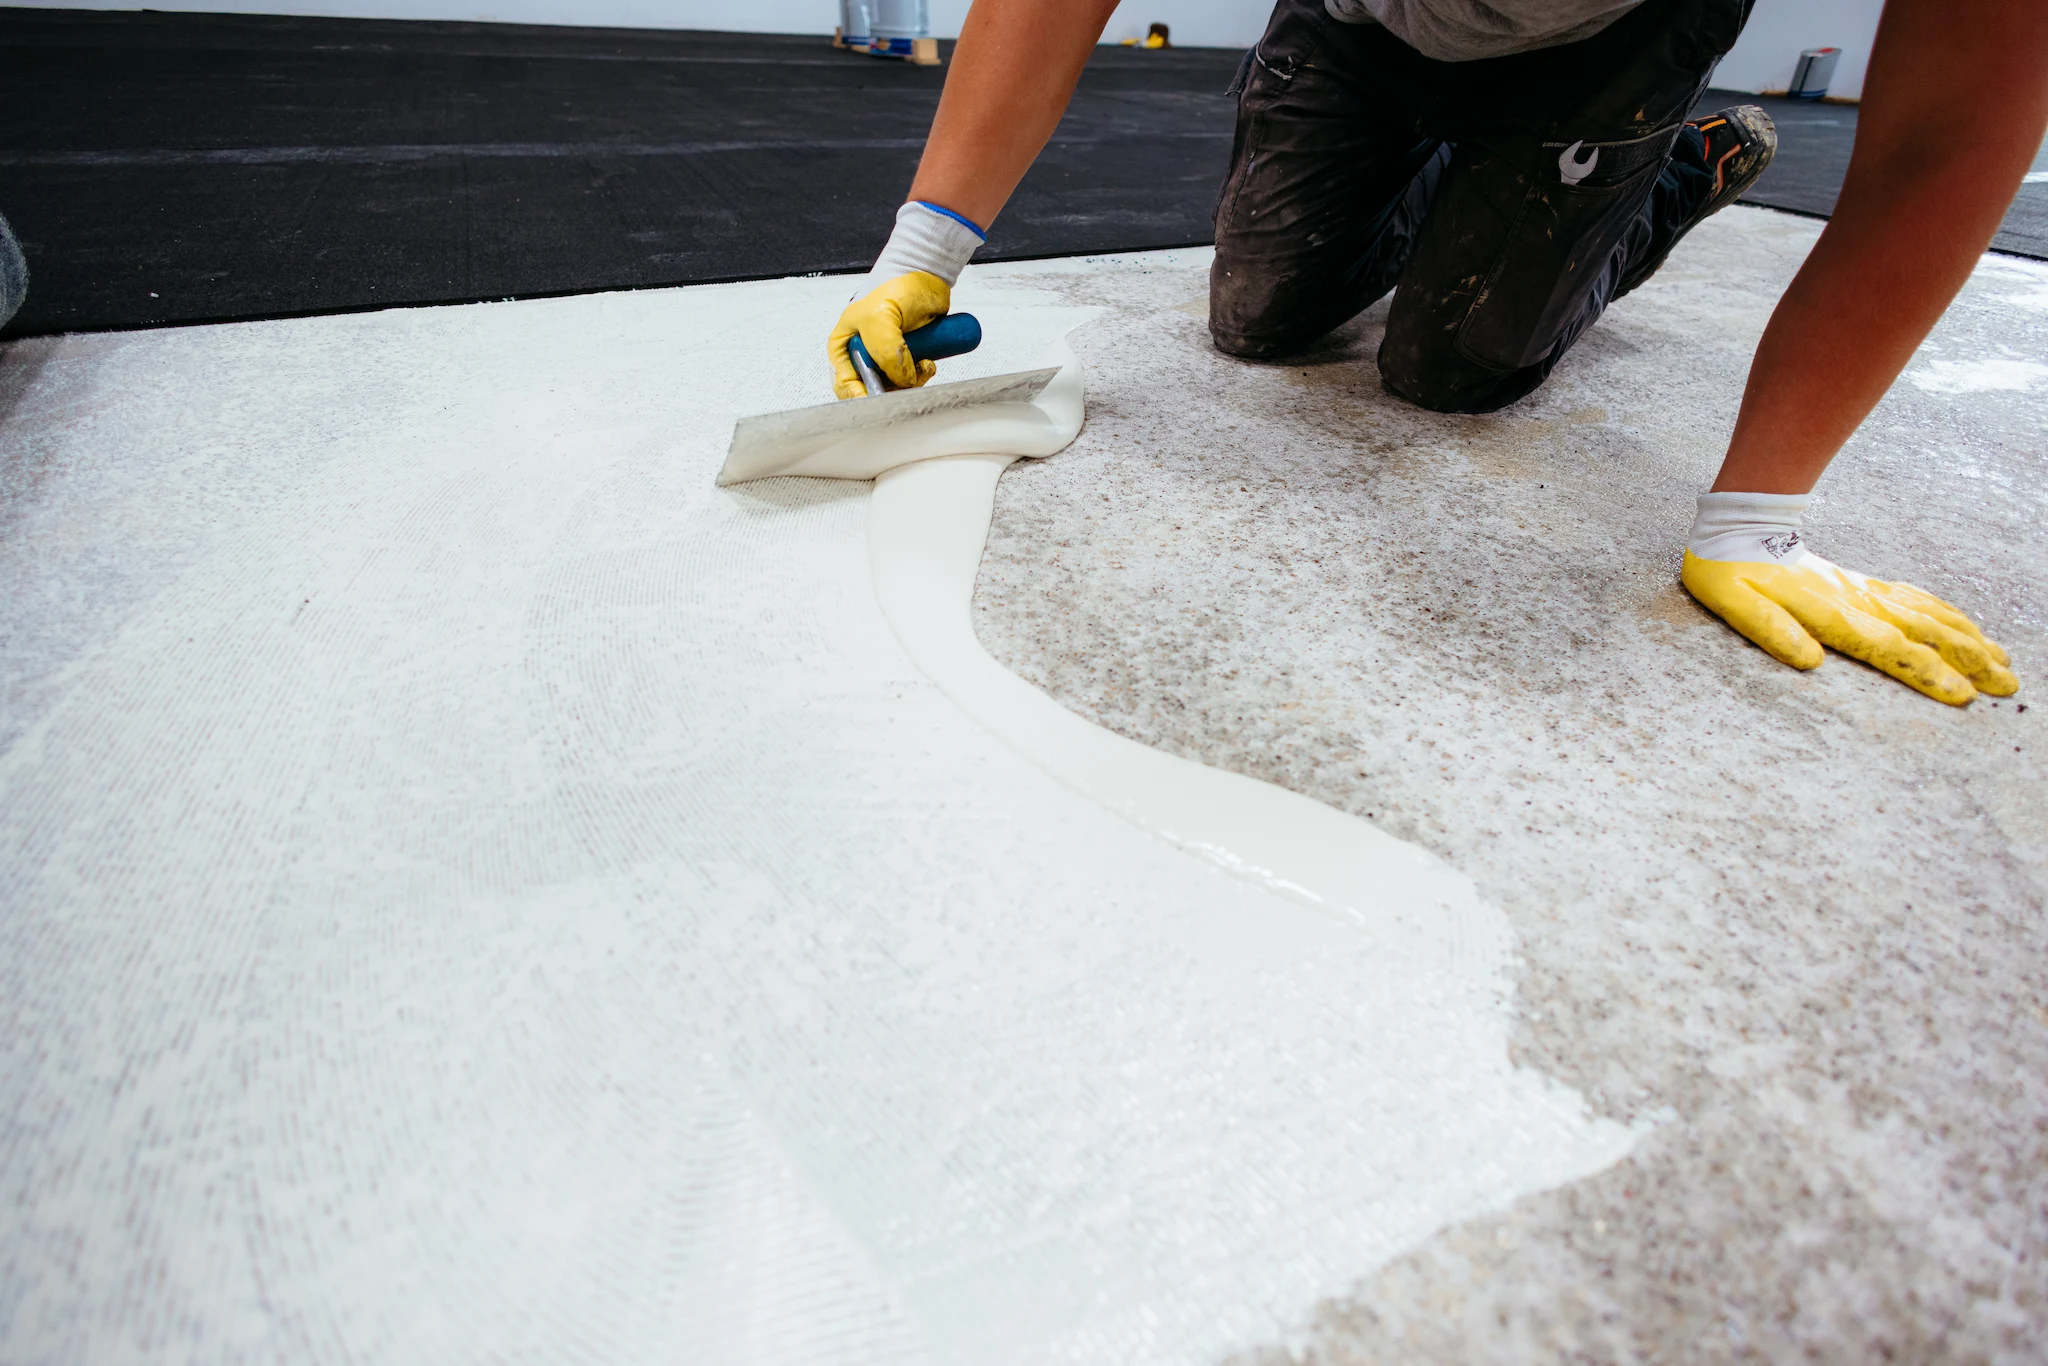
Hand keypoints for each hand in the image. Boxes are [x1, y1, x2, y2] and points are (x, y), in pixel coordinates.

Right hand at [829, 271, 948, 398]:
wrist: (929, 278)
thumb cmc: (897, 287)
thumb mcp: (881, 317)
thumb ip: (885, 351)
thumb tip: (900, 380)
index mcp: (843, 346)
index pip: (844, 384)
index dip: (860, 396)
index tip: (879, 399)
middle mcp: (863, 355)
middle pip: (871, 390)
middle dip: (891, 389)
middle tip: (907, 379)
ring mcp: (886, 359)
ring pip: (895, 388)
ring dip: (911, 382)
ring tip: (922, 363)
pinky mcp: (907, 359)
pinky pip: (913, 380)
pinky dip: (923, 375)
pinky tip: (928, 361)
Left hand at [1681, 550, 2017, 705]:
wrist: (1738, 526)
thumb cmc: (1729, 571)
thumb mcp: (1735, 604)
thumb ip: (1772, 630)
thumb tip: (1811, 661)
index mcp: (1828, 611)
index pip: (1887, 647)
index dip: (1926, 672)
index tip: (1962, 694)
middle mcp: (1856, 600)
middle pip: (1923, 632)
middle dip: (1969, 660)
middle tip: (2007, 686)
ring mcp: (1863, 589)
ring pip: (1927, 614)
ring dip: (1969, 639)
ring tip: (2005, 662)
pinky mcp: (1862, 584)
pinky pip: (1915, 598)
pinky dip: (1948, 613)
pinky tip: (1969, 627)